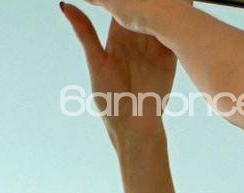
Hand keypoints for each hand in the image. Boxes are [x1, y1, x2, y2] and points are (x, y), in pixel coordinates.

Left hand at [60, 3, 177, 141]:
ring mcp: (155, 50)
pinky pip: (173, 37)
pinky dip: (176, 23)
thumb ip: (85, 32)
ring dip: (163, 6)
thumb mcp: (96, 62)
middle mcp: (138, 41)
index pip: (122, 5)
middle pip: (143, 9)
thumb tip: (65, 5)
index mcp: (118, 38)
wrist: (134, 129)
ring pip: (160, 19)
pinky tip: (177, 9)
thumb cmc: (110, 101)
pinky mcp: (169, 61)